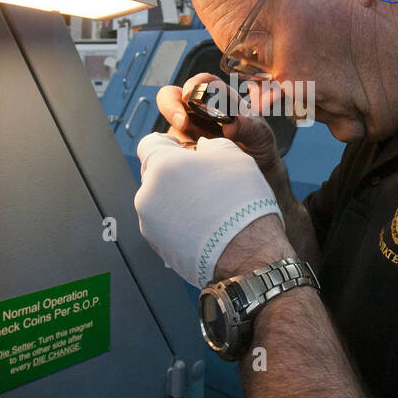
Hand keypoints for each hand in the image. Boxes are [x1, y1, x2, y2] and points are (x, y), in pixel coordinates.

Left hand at [134, 133, 283, 287]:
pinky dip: (177, 222)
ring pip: (157, 201)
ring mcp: (149, 223)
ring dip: (175, 199)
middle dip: (173, 172)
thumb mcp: (234, 157)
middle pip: (153, 173)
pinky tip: (202, 226)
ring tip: (206, 207)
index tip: (184, 150)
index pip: (149, 143)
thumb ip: (211, 145)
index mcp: (163, 165)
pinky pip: (163, 225)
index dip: (168, 143)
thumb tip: (203, 147)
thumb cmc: (243, 203)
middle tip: (202, 179)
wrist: (248, 254)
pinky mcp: (157, 245)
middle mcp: (148, 193)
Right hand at [156, 74, 279, 173]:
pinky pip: (172, 149)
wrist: (257, 169)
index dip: (194, 84)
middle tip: (182, 123)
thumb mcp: (259, 133)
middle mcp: (200, 109)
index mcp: (220, 97)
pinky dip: (178, 154)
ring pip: (172, 126)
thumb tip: (229, 124)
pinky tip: (193, 162)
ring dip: (179, 137)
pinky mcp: (184, 148)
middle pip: (173, 96)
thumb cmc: (258, 143)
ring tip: (197, 151)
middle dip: (171, 106)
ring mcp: (190, 129)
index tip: (190, 96)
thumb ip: (247, 127)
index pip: (203, 81)